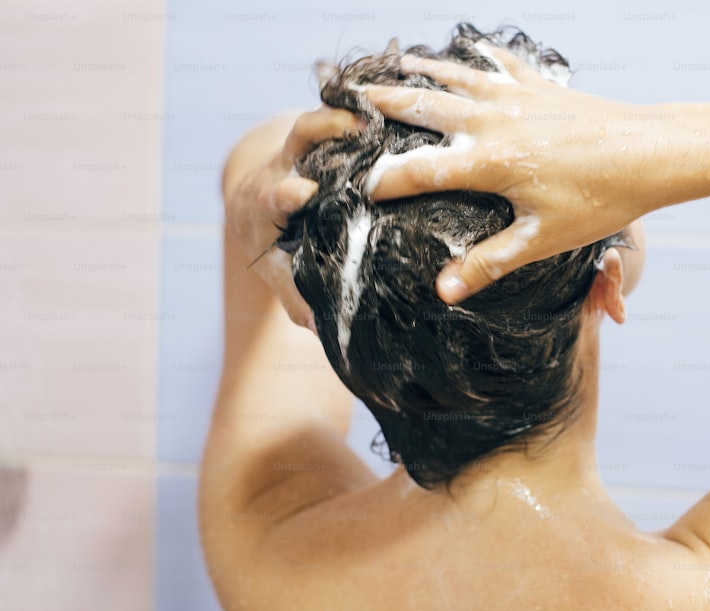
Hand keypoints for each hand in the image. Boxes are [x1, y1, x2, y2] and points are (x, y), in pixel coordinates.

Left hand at [223, 107, 360, 330]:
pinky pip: (334, 117)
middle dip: (319, 131)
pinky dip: (354, 110)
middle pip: (296, 140)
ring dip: (343, 115)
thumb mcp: (279, 272)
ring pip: (315, 120)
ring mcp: (300, 148)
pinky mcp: (316, 136)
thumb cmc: (270, 245)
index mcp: (268, 203)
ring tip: (377, 116)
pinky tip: (386, 110)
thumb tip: (322, 330)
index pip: (274, 195)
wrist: (254, 202)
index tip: (304, 191)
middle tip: (353, 129)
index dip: (288, 191)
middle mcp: (282, 168)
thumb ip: (298, 297)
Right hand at [360, 43, 658, 302]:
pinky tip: (468, 48)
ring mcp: (516, 98)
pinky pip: (498, 64)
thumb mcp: (542, 239)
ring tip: (390, 67)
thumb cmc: (601, 199)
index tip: (357, 187)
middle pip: (423, 107)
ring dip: (419, 72)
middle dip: (381, 105)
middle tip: (348, 100)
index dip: (383, 179)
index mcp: (488, 162)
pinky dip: (476, 57)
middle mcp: (493, 121)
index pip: (418, 170)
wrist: (652, 152)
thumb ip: (488, 262)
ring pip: (454, 77)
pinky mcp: (540, 87)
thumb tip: (443, 292)